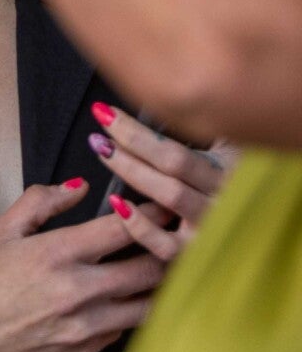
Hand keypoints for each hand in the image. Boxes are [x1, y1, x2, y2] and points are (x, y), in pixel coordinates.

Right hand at [0, 179, 161, 351]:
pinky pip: (124, 330)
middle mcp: (77, 292)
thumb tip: (79, 186)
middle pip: (151, 267)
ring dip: (159, 285)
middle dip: (169, 248)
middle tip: (177, 237)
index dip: (155, 212)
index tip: (166, 205)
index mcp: (56, 254)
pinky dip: (131, 312)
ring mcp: (83, 327)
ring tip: (163, 269)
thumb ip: (40, 202)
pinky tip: (127, 299)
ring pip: (148, 304)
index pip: (127, 227)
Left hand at [90, 103, 232, 263]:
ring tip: (102, 152)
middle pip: (172, 166)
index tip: (105, 114)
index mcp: (226, 167)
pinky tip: (117, 205)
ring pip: (169, 198)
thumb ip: (207, 125)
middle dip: (129, 146)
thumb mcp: (227, 147)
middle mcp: (221, 195)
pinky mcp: (193, 254)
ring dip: (131, 172)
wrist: (254, 230)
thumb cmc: (227, 179)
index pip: (177, 146)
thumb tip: (176, 97)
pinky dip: (140, 226)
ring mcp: (209, 226)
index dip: (138, 131)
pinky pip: (165, 245)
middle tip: (97, 132)